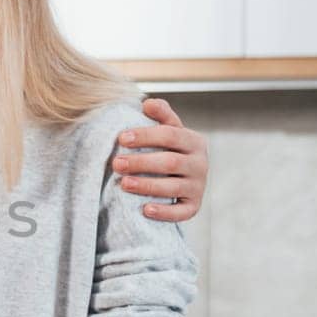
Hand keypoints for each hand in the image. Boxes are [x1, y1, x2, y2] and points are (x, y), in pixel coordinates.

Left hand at [114, 97, 207, 222]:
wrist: (183, 177)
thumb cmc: (168, 149)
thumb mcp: (168, 129)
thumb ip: (161, 114)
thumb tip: (147, 104)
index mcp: (194, 141)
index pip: (170, 135)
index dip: (145, 136)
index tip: (121, 138)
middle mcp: (200, 164)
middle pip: (170, 162)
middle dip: (141, 162)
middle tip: (116, 163)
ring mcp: (198, 186)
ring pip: (173, 187)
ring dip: (147, 185)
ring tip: (123, 184)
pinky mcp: (193, 206)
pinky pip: (181, 212)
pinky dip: (164, 212)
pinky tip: (145, 209)